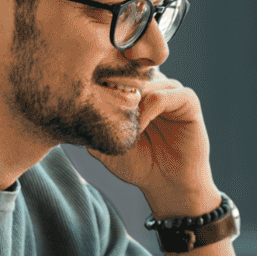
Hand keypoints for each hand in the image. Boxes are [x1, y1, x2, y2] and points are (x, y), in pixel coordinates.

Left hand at [88, 71, 217, 215]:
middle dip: (115, 89)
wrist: (167, 185)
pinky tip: (141, 128)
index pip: (117, 70)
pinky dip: (149, 110)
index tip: (89, 99)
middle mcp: (155, 86)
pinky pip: (164, 95)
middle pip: (130, 71)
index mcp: (137, 91)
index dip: (102, 80)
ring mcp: (172, 91)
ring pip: (146, 82)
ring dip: (132, 103)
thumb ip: (92, 124)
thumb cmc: (139, 165)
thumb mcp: (106, 143)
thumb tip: (68, 107)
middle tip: (104, 110)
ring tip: (124, 125)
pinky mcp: (188, 101)